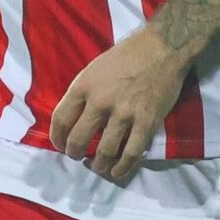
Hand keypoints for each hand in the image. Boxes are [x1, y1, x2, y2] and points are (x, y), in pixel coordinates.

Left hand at [48, 28, 185, 182]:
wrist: (163, 47)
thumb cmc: (127, 55)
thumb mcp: (95, 68)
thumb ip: (84, 92)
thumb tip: (75, 118)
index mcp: (84, 85)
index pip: (61, 119)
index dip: (56, 138)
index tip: (60, 145)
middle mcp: (101, 101)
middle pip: (78, 139)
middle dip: (74, 153)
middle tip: (78, 156)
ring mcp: (124, 114)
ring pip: (104, 151)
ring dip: (98, 165)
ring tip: (97, 166)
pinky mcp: (146, 122)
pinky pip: (131, 153)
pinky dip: (122, 167)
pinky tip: (117, 172)